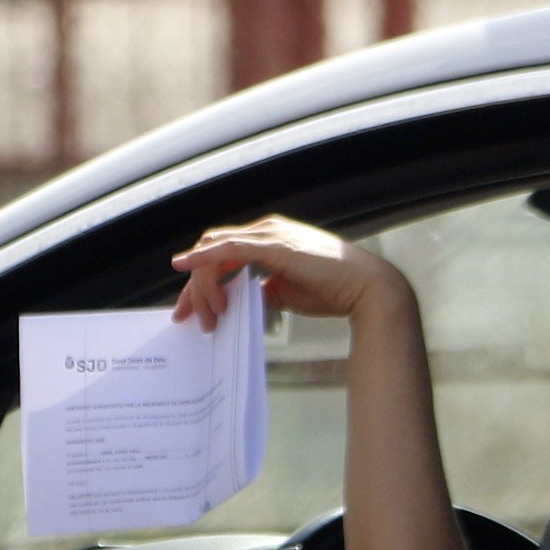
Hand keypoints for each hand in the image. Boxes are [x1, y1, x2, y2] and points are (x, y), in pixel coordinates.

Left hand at [171, 216, 397, 329]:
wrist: (364, 287)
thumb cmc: (332, 289)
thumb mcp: (284, 291)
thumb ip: (259, 291)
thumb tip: (236, 302)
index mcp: (269, 239)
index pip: (222, 255)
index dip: (200, 281)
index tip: (188, 311)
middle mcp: (266, 230)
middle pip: (212, 251)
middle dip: (194, 287)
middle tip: (188, 318)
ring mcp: (270, 234)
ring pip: (215, 251)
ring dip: (203, 285)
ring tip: (208, 316)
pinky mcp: (274, 245)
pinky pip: (228, 248)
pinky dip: (204, 257)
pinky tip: (185, 267)